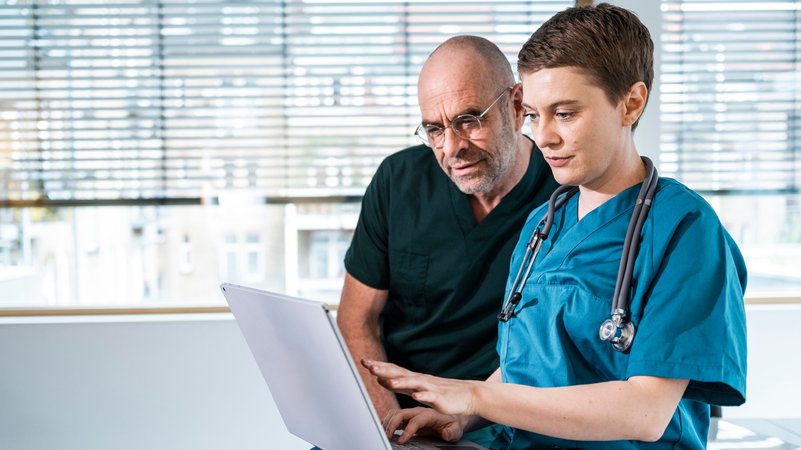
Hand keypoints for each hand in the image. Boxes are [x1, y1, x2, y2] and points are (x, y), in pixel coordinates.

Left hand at [361, 359, 479, 415]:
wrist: (469, 395)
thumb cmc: (442, 392)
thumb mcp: (417, 388)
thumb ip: (400, 384)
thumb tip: (380, 378)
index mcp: (414, 379)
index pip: (393, 370)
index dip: (379, 366)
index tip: (364, 361)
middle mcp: (421, 380)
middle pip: (400, 373)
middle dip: (384, 370)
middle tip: (369, 366)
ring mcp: (431, 388)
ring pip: (414, 384)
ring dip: (401, 382)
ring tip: (389, 382)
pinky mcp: (442, 399)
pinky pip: (432, 397)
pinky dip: (424, 396)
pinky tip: (417, 396)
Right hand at [382, 407, 463, 443]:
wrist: (452, 419)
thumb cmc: (453, 425)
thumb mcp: (456, 431)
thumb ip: (451, 432)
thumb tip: (446, 434)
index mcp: (430, 415)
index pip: (415, 421)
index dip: (407, 431)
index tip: (401, 441)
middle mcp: (419, 411)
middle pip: (402, 413)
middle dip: (392, 424)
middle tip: (387, 437)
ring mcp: (413, 413)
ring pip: (396, 413)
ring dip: (388, 422)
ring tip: (385, 434)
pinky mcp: (409, 417)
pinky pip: (395, 415)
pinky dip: (388, 421)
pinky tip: (385, 429)